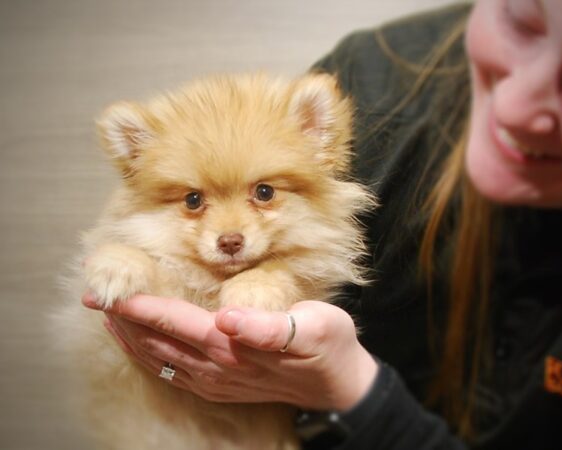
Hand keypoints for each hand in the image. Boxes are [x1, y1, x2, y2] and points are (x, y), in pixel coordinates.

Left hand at [82, 294, 377, 410]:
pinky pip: (173, 373)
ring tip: (110, 319)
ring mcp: (217, 382)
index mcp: (234, 346)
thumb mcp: (314, 327)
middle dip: (123, 319)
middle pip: (158, 342)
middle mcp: (217, 367)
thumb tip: (228, 318)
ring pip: (160, 360)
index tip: (110, 291)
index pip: (175, 322)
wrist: (339, 387)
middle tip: (94, 298)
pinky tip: (143, 349)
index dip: (140, 306)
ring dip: (130, 339)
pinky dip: (149, 358)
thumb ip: (269, 327)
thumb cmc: (329, 347)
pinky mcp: (221, 388)